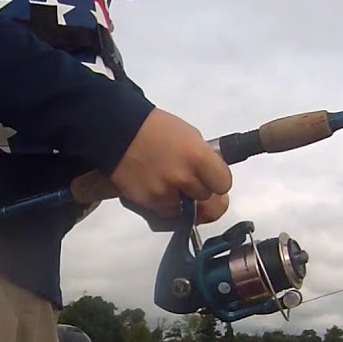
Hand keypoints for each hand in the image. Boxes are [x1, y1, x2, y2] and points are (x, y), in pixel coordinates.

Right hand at [109, 108, 232, 219]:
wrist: (119, 132)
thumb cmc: (156, 129)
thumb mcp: (190, 136)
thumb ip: (205, 158)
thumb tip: (213, 177)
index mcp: (198, 157)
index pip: (223, 184)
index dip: (218, 182)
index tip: (212, 179)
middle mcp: (183, 177)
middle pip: (207, 200)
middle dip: (201, 192)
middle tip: (190, 182)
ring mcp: (165, 192)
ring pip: (186, 210)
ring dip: (182, 200)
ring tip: (169, 182)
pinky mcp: (148, 202)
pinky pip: (166, 212)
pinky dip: (164, 203)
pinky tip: (157, 187)